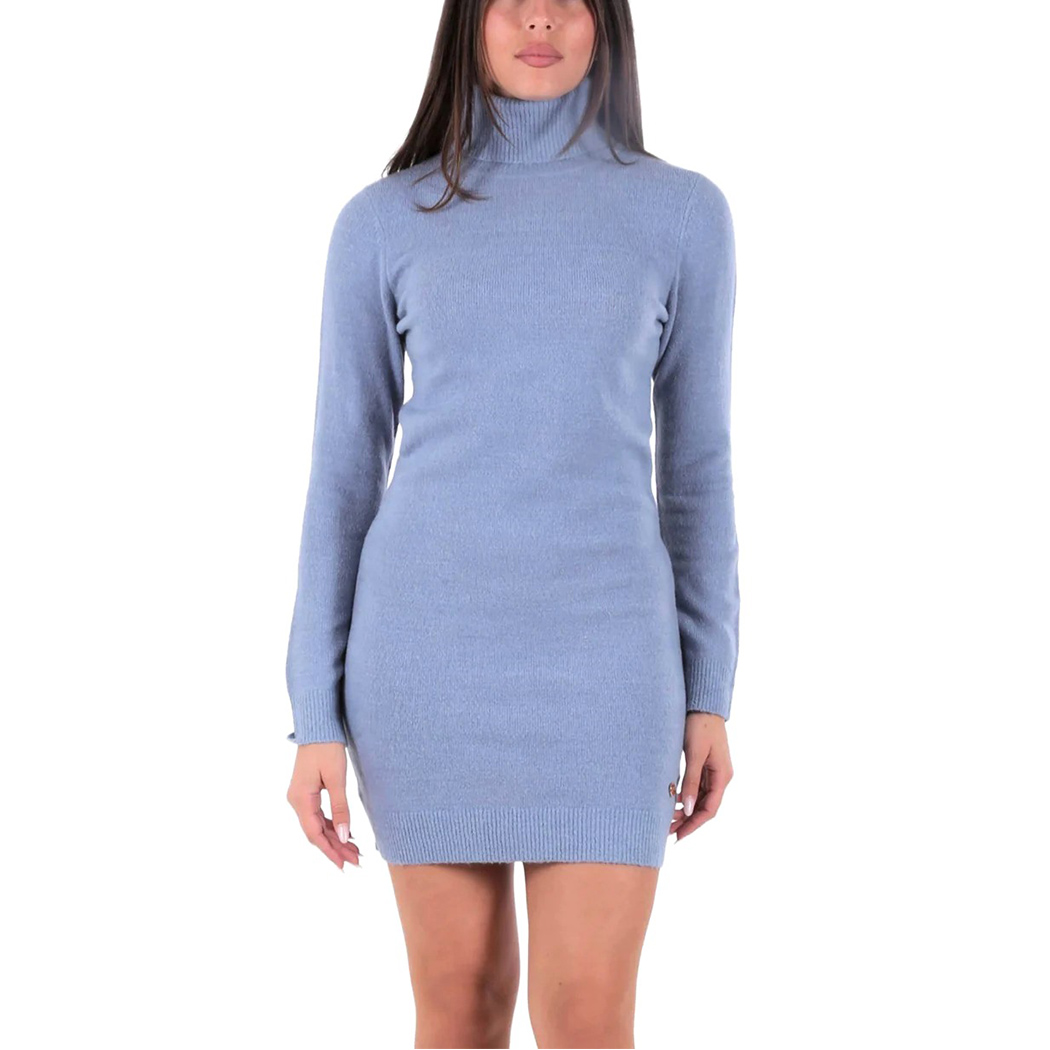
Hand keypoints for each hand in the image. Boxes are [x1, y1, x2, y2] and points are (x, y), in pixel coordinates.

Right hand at [286, 742, 361, 868]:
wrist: (318, 726)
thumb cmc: (327, 748)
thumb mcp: (336, 779)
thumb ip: (341, 808)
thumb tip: (345, 836)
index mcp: (301, 799)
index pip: (314, 834)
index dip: (330, 851)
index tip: (345, 865)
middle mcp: (297, 801)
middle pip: (316, 832)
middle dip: (336, 848)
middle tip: (357, 861)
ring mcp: (301, 797)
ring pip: (318, 825)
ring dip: (335, 838)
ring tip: (355, 852)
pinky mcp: (307, 792)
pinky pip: (319, 815)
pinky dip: (332, 826)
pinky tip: (346, 834)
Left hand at [671, 712, 733, 841]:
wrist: (702, 704)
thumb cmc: (700, 726)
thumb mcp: (695, 755)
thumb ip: (691, 782)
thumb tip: (688, 809)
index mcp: (722, 776)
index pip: (709, 809)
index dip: (694, 824)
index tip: (679, 836)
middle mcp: (720, 776)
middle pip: (704, 806)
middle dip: (687, 820)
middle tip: (668, 831)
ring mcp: (713, 770)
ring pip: (699, 797)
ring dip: (685, 809)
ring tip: (666, 818)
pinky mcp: (704, 764)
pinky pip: (696, 786)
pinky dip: (685, 795)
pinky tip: (671, 799)